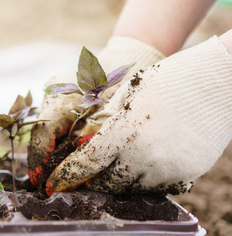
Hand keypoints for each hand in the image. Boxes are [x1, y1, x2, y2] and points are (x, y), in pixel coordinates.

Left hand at [46, 36, 231, 195]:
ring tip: (115, 168)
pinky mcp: (188, 173)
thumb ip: (108, 121)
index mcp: (125, 132)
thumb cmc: (169, 79)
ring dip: (119, 181)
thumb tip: (89, 142)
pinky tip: (142, 165)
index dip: (67, 176)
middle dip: (92, 181)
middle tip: (86, 176)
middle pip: (107, 183)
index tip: (53, 184)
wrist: (219, 80)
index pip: (87, 164)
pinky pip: (158, 187)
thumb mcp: (129, 93)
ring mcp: (169, 168)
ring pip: (132, 188)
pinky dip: (144, 180)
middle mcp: (145, 156)